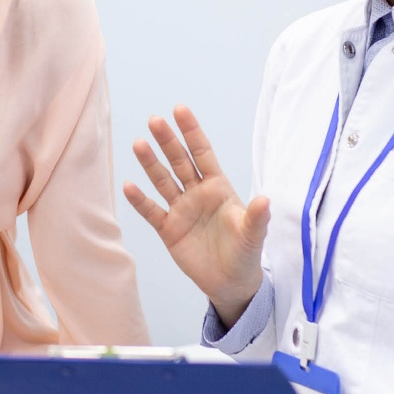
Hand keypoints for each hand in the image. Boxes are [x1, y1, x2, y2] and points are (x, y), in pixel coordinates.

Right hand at [123, 105, 268, 325]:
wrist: (231, 283)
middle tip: (154, 120)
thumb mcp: (253, 235)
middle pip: (179, 161)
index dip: (192, 132)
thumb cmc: (245, 254)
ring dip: (151, 164)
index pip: (202, 153)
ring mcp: (181, 210)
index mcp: (218, 188)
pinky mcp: (169, 230)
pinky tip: (128, 186)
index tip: (180, 110)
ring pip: (163, 181)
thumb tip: (265, 200)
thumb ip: (256, 217)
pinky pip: (151, 212)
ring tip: (139, 144)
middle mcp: (197, 194)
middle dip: (168, 141)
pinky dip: (140, 200)